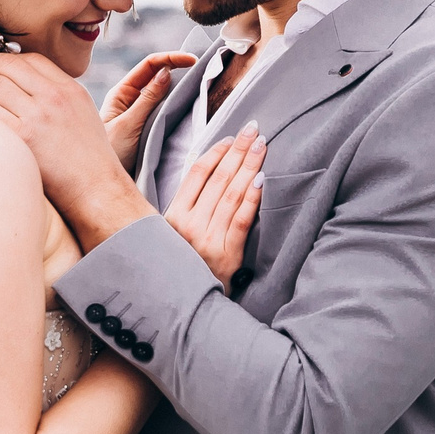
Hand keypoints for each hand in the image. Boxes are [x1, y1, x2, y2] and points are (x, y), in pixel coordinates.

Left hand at [0, 52, 155, 249]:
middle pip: (8, 65)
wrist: (97, 190)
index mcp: (69, 89)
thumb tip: (26, 88)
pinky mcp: (24, 138)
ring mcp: (38, 116)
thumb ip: (59, 97)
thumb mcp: (82, 114)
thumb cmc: (89, 159)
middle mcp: (54, 97)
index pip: (31, 59)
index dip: (3, 57)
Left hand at [100, 51, 195, 170]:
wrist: (100, 183)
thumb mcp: (128, 125)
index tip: (192, 60)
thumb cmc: (107, 154)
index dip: (170, 58)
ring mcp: (138, 113)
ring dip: (178, 85)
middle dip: (177, 66)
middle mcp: (129, 99)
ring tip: (198, 80)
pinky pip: (162, 110)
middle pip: (156, 74)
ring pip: (162, 92)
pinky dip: (175, 103)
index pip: (148, 66)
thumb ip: (147, 99)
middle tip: (201, 66)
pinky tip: (187, 102)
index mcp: (121, 93)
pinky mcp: (146, 127)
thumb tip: (166, 72)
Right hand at [166, 126, 264, 285]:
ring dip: (248, 166)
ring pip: (231, 195)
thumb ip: (187, 206)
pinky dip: (252, 198)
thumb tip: (209, 170)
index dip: (216, 152)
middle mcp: (188, 226)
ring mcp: (208, 240)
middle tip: (253, 129)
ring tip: (261, 146)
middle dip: (238, 151)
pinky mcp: (227, 255)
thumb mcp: (174, 234)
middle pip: (217, 179)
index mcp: (172, 217)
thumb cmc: (185, 263)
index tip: (231, 138)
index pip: (196, 174)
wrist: (190, 304)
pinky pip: (242, 220)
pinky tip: (262, 179)